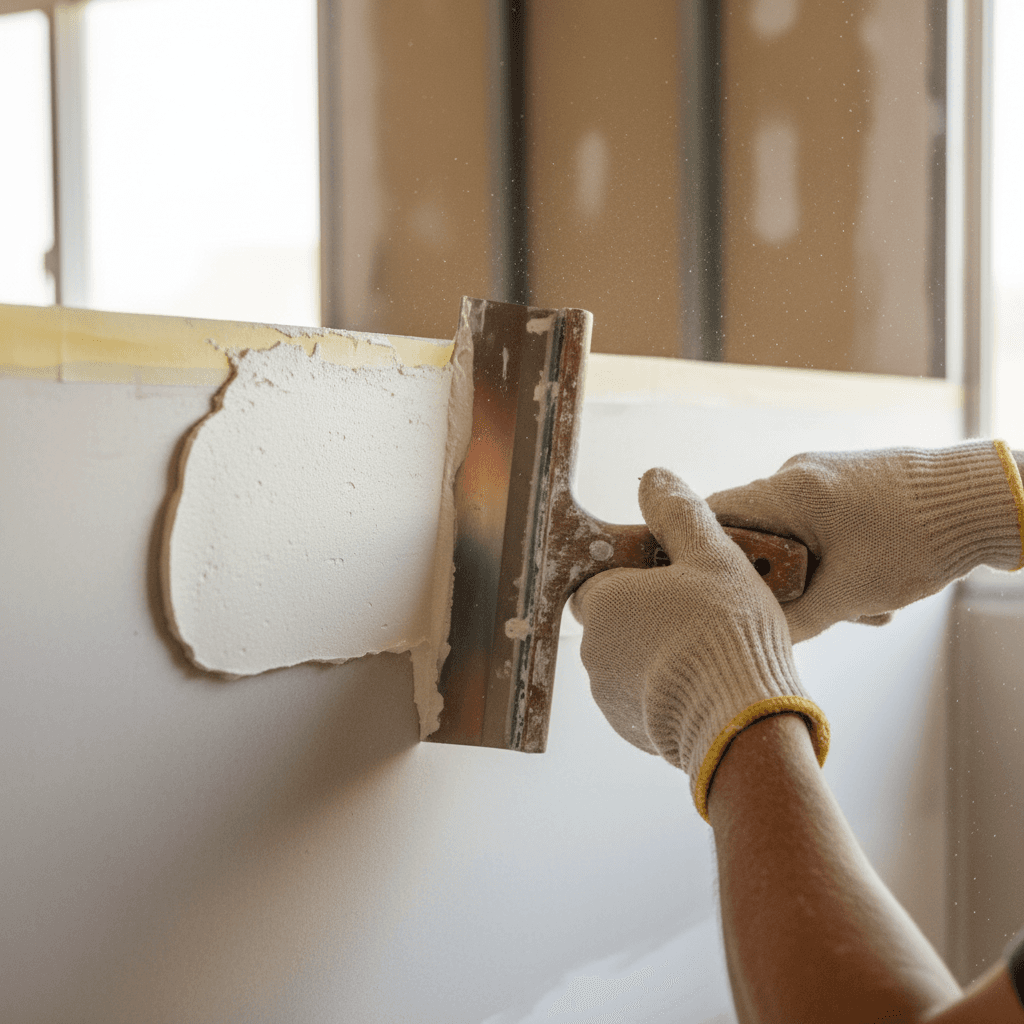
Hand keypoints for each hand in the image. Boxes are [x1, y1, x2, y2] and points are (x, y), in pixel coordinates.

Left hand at [571, 468, 828, 820]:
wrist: (739, 721)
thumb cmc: (724, 632)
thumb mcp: (711, 554)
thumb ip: (679, 514)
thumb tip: (654, 479)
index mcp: (602, 601)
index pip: (602, 578)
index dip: (639, 575)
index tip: (676, 580)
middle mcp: (592, 650)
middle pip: (618, 619)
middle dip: (653, 614)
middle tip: (702, 613)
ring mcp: (608, 695)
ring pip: (633, 660)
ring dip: (662, 653)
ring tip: (711, 651)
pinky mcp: (630, 730)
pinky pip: (645, 698)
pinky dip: (670, 690)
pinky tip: (708, 684)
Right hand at [706, 443, 1023, 641]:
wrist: (983, 501)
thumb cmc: (916, 540)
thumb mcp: (849, 593)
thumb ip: (795, 617)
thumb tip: (756, 635)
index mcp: (786, 491)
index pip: (712, 515)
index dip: (700, 552)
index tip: (708, 589)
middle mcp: (797, 475)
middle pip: (753, 533)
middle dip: (774, 579)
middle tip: (804, 612)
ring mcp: (824, 476)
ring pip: (792, 536)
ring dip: (814, 577)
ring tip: (858, 606)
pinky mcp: (849, 485)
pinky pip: (820, 528)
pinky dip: (836, 561)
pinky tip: (872, 591)